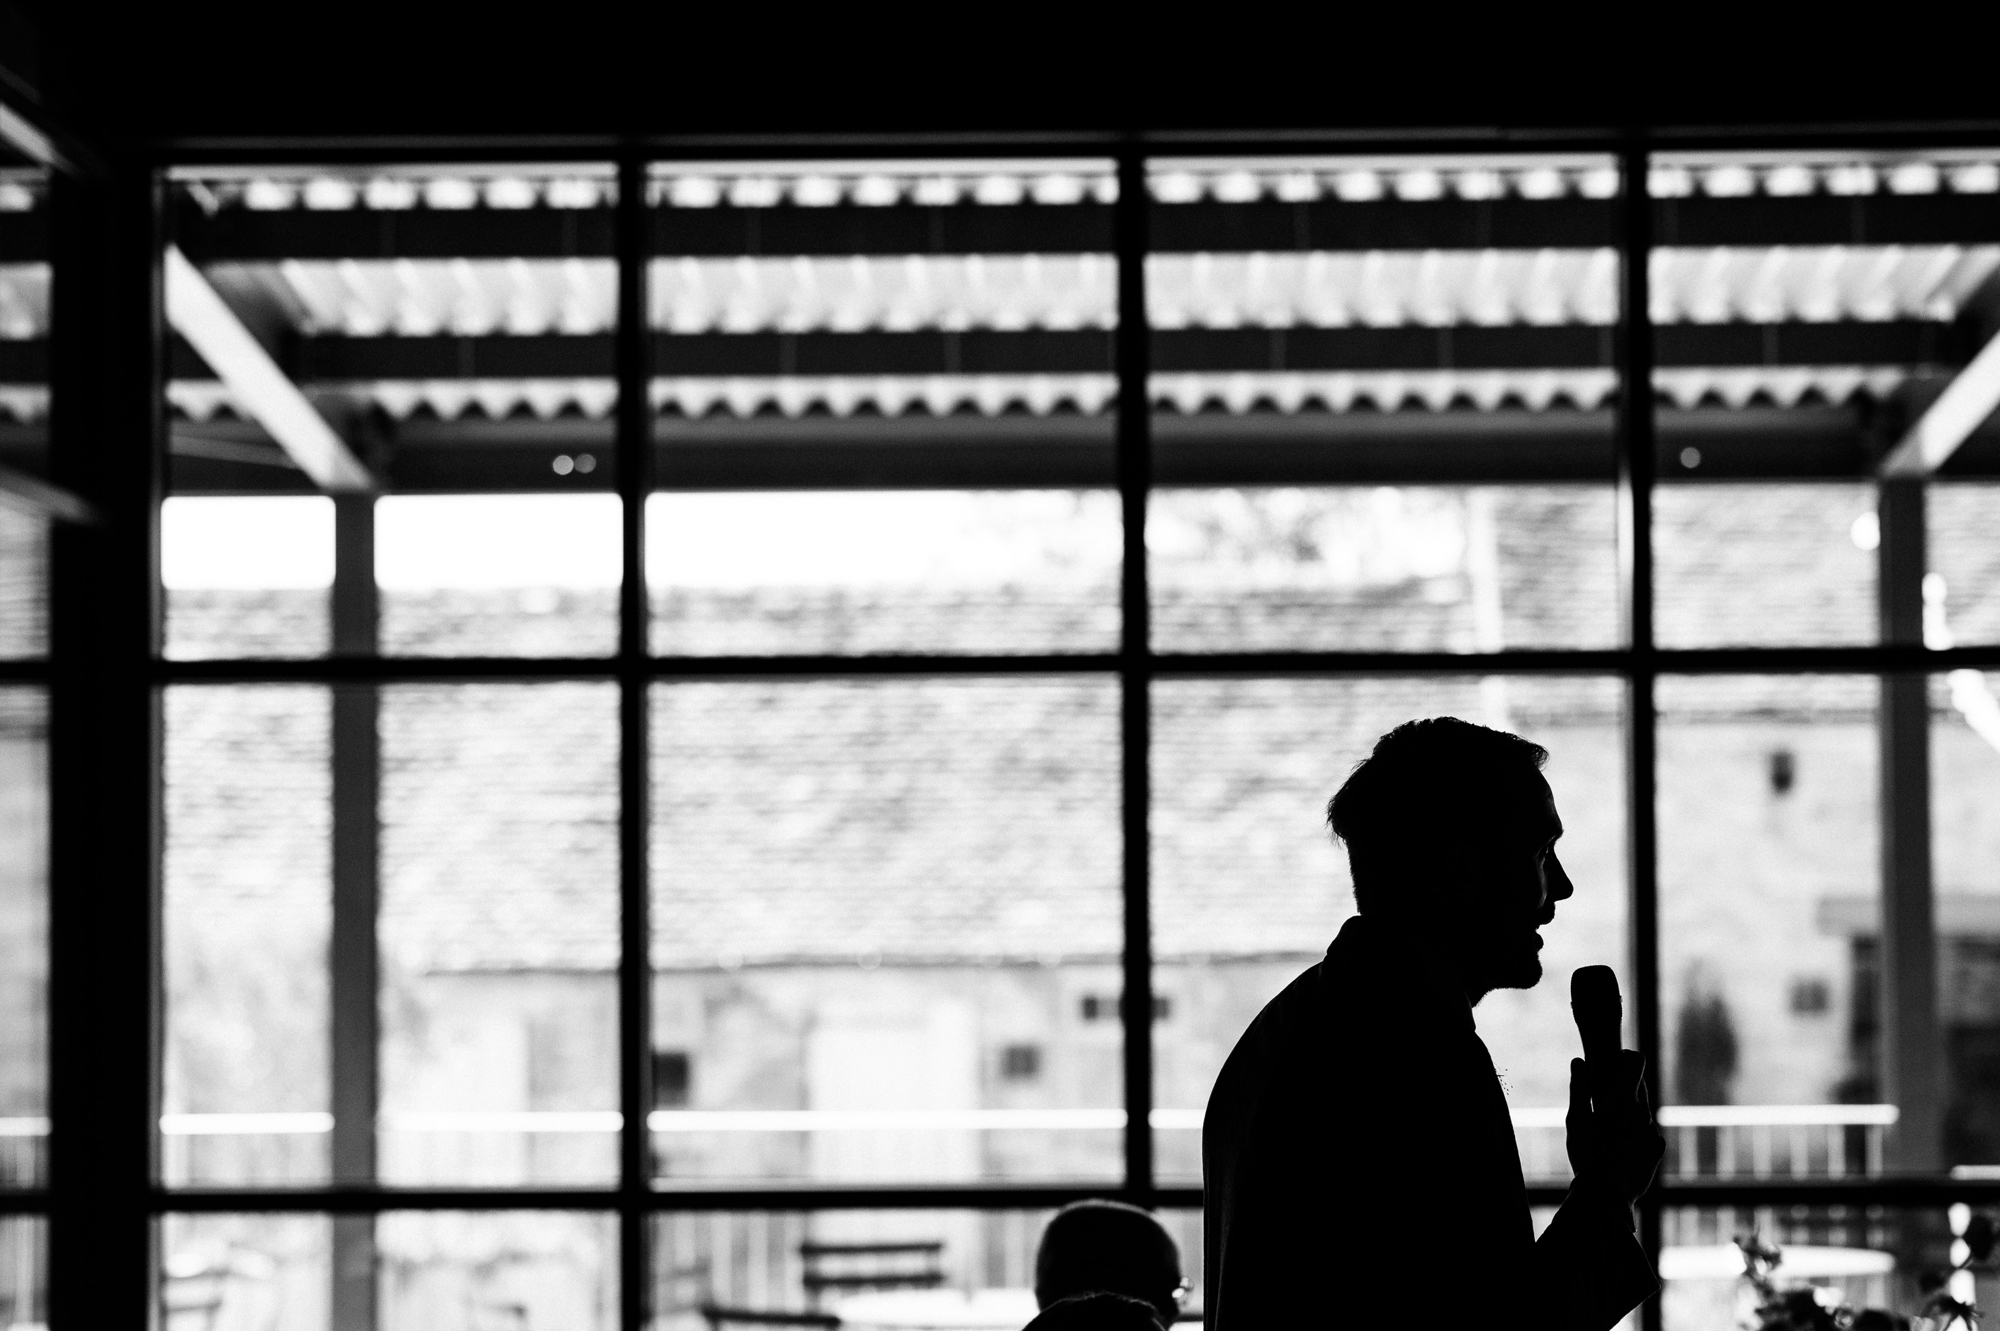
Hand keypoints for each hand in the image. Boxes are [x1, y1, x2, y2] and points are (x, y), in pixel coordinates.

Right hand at [1566, 1050, 1663, 1208]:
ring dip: (1629, 1111)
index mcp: (1624, 1099)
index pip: (1636, 1061)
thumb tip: (1579, 1062)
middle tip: (1601, 1099)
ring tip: (1608, 1130)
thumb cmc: (1587, 1155)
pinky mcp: (1657, 1151)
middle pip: (1640, 1084)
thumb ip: (1579, 1087)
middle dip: (1623, 1085)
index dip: (1624, 1057)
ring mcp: (1653, 1132)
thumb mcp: (1575, 1120)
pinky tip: (1620, 1147)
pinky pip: (1649, 1133)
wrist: (1607, 1197)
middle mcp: (1644, 1112)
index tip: (1612, 1064)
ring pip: (1643, 1110)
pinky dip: (1637, 1133)